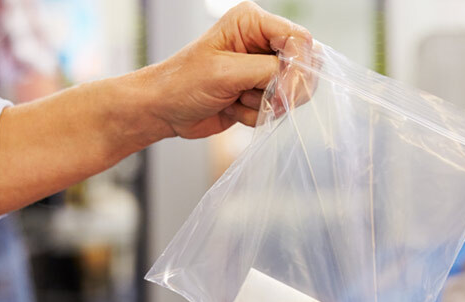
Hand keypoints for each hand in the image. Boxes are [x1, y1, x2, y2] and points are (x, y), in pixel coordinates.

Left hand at [0, 2, 310, 216]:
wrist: (162, 110)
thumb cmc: (182, 83)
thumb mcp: (227, 72)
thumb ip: (268, 71)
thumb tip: (300, 79)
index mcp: (252, 22)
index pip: (299, 40)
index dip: (298, 68)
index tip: (284, 94)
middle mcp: (261, 42)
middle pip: (303, 66)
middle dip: (282, 90)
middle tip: (260, 101)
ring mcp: (261, 69)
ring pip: (292, 93)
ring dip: (264, 105)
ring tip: (234, 100)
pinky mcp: (258, 93)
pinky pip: (276, 110)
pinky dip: (256, 116)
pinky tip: (232, 108)